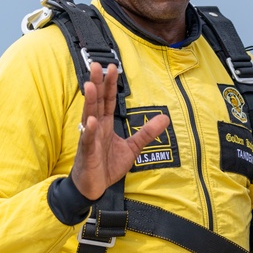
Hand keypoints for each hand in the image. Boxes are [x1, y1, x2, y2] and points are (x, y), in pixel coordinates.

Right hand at [70, 62, 170, 199]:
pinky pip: (88, 141)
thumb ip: (146, 133)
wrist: (94, 187)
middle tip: (96, 65)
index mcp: (105, 125)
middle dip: (97, 84)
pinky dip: (89, 131)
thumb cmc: (107, 165)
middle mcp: (95, 128)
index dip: (109, 85)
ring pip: (89, 117)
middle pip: (96, 102)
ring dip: (90, 101)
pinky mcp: (87, 155)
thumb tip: (165, 118)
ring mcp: (90, 140)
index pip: (107, 101)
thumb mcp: (132, 148)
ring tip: (90, 85)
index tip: (112, 68)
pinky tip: (91, 121)